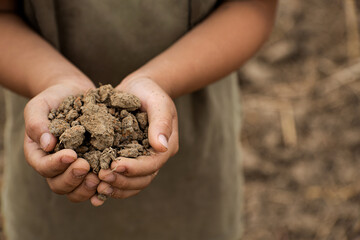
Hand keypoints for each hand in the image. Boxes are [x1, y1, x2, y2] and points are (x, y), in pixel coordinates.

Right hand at [23, 80, 100, 202]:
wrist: (75, 94)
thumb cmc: (54, 99)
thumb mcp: (40, 105)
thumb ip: (37, 123)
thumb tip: (47, 145)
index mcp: (39, 154)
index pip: (44, 166)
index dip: (56, 164)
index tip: (71, 154)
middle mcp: (56, 167)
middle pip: (59, 184)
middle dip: (73, 178)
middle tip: (86, 166)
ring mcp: (74, 169)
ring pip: (76, 190)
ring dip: (87, 187)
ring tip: (100, 176)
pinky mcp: (93, 166)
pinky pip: (95, 185)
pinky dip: (101, 187)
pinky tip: (111, 182)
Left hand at [91, 77, 178, 205]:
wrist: (138, 89)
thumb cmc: (150, 92)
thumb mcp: (158, 102)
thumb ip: (161, 122)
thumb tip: (161, 146)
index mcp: (165, 146)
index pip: (152, 164)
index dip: (134, 168)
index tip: (115, 165)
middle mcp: (153, 157)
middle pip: (142, 180)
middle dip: (122, 181)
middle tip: (101, 178)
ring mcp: (139, 160)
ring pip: (131, 184)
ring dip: (115, 187)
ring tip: (96, 185)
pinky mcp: (126, 159)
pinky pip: (121, 178)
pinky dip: (110, 186)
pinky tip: (94, 189)